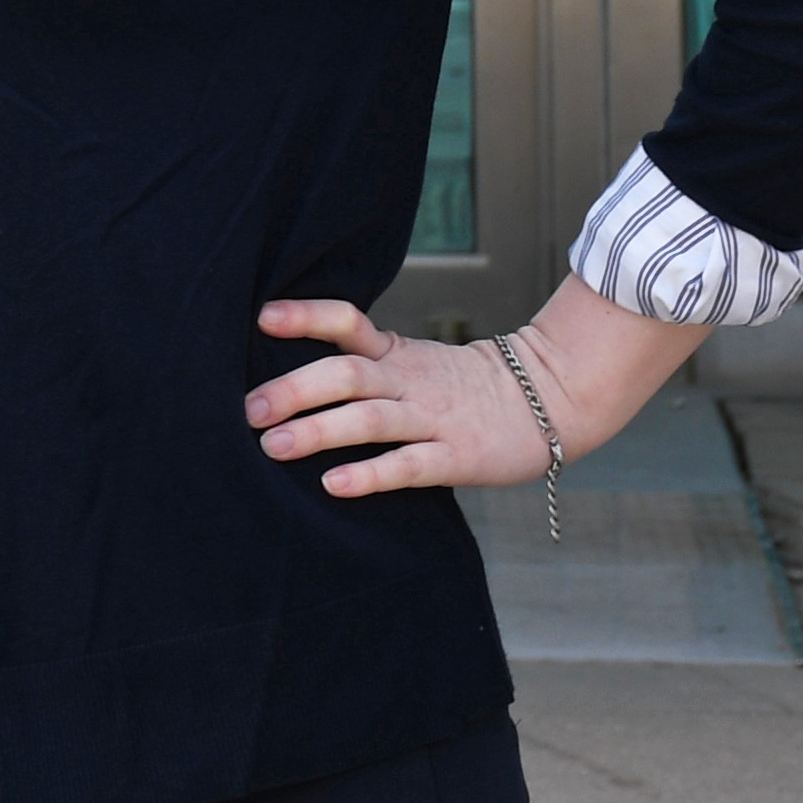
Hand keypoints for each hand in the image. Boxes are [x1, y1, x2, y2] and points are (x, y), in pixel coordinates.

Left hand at [247, 285, 697, 501]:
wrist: (553, 400)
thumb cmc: (465, 387)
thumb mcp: (413, 362)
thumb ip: (363, 363)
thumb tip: (284, 375)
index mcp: (396, 354)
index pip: (347, 323)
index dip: (307, 317)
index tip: (262, 317)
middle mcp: (408, 381)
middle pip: (346, 373)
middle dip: (295, 389)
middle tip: (249, 409)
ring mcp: (433, 418)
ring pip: (369, 419)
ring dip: (319, 431)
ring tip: (273, 446)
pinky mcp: (456, 457)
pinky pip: (408, 465)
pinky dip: (370, 474)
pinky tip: (334, 485)